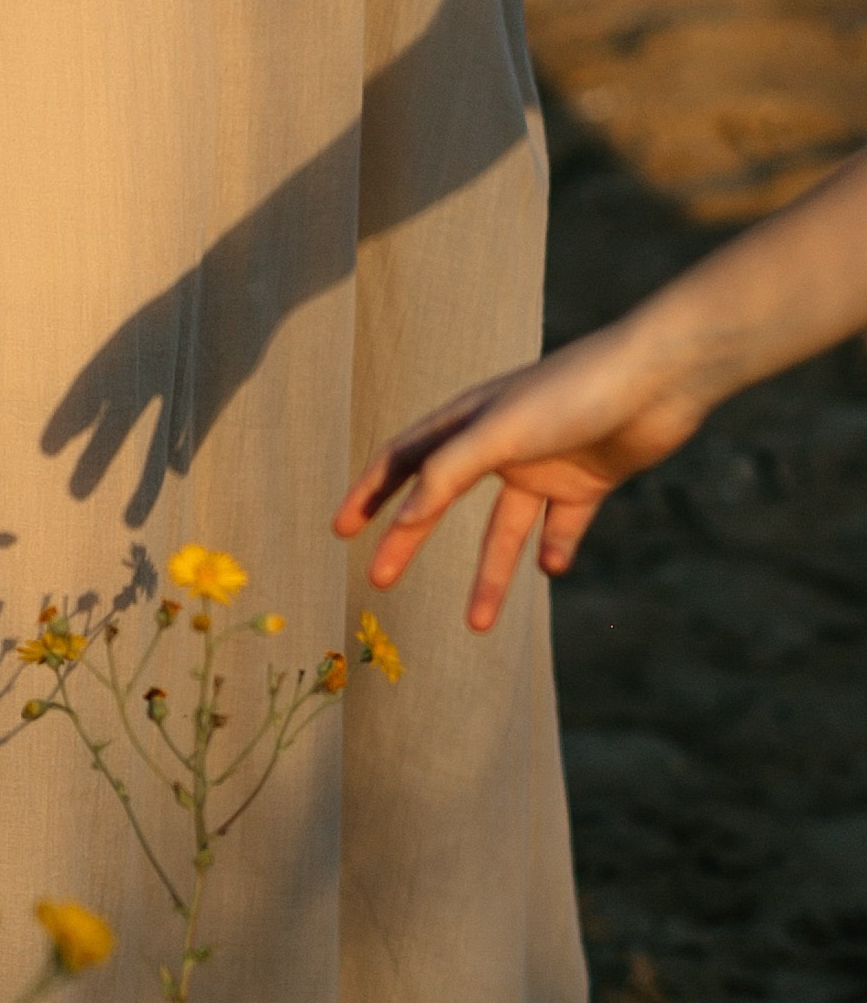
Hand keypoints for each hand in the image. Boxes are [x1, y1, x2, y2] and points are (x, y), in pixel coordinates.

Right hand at [333, 321, 706, 630]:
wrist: (661, 378)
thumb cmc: (574, 391)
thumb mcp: (499, 431)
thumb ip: (448, 473)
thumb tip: (404, 518)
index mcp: (469, 420)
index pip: (404, 459)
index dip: (369, 492)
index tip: (341, 529)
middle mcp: (500, 443)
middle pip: (442, 500)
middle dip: (409, 541)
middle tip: (380, 582)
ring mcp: (543, 464)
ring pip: (504, 529)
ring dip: (490, 573)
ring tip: (476, 624)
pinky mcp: (586, 481)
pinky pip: (561, 527)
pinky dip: (554, 550)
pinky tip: (551, 568)